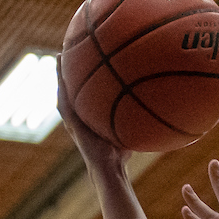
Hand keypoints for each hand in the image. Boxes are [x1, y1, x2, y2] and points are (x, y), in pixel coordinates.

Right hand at [56, 55, 131, 190]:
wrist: (109, 167)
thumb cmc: (121, 153)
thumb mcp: (130, 129)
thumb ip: (137, 116)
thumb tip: (158, 104)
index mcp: (90, 117)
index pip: (86, 94)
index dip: (85, 79)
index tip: (86, 61)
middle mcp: (81, 117)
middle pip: (73, 90)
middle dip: (71, 72)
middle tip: (69, 52)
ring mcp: (75, 121)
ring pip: (65, 93)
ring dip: (62, 75)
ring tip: (61, 55)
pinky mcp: (73, 125)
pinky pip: (65, 103)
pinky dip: (62, 88)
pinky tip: (61, 75)